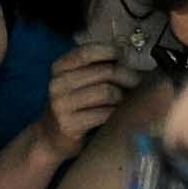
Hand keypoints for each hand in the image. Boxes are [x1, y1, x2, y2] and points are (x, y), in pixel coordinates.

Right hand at [31, 42, 133, 164]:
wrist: (50, 137)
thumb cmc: (73, 105)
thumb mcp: (76, 80)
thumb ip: (95, 66)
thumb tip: (128, 55)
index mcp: (59, 68)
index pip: (87, 52)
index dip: (110, 51)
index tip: (123, 57)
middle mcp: (58, 84)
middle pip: (105, 72)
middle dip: (127, 76)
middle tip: (136, 82)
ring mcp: (61, 105)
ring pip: (107, 92)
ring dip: (123, 96)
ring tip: (126, 99)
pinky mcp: (69, 124)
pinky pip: (104, 113)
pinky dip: (116, 112)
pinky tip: (117, 114)